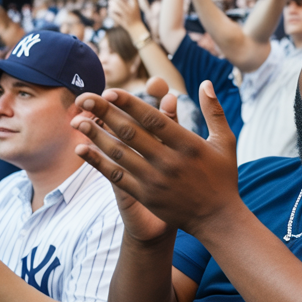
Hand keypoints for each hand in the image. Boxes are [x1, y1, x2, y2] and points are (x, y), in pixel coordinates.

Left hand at [73, 82, 239, 239]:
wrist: (217, 219)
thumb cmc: (223, 176)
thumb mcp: (225, 141)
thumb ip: (214, 111)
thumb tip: (206, 82)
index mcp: (188, 145)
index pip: (153, 119)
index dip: (130, 104)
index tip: (110, 91)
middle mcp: (169, 162)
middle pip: (131, 133)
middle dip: (104, 113)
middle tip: (83, 97)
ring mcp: (155, 181)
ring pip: (119, 154)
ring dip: (95, 136)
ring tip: (76, 120)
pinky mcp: (146, 196)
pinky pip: (116, 177)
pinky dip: (96, 162)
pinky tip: (80, 150)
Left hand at [109, 0, 147, 41]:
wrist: (135, 27)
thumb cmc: (133, 13)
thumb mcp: (132, 4)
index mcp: (135, 3)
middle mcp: (131, 9)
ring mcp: (126, 15)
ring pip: (113, 5)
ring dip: (111, 4)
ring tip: (111, 4)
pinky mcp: (122, 21)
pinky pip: (112, 14)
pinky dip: (110, 12)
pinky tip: (112, 12)